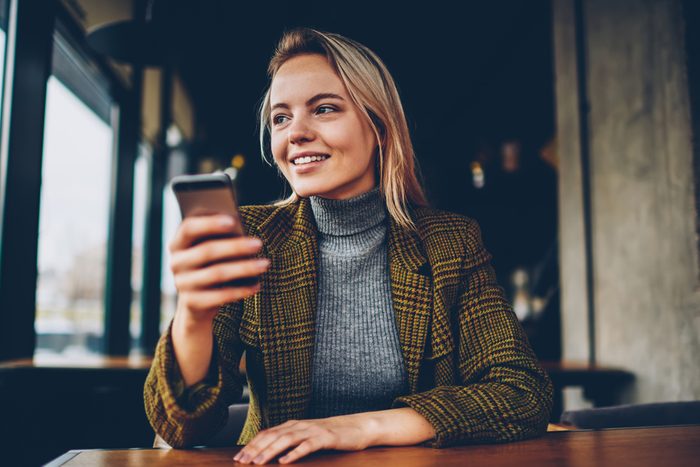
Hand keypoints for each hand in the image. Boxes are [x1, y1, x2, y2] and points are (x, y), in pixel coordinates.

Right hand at [169, 214, 269, 323]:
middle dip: (235, 246)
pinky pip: (220, 296)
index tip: (233, 221)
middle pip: (206, 251)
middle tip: (259, 244)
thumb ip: (222, 236)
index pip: (189, 228)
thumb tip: (241, 231)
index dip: (210, 224)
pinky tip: (257, 285)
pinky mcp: (192, 303)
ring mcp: (182, 284)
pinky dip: (241, 290)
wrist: (197, 302)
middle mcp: (176, 262)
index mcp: (178, 243)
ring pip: (216, 274)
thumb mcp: (212, 246)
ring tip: (265, 264)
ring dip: (244, 268)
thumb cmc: (211, 264)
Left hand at [233, 414, 375, 464]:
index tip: (239, 457)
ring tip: (258, 462)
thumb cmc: (330, 434)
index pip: (267, 433)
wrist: (357, 427)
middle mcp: (300, 425)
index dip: (252, 445)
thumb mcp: (306, 436)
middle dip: (255, 449)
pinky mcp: (325, 438)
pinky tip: (284, 462)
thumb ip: (290, 440)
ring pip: (286, 439)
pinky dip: (294, 453)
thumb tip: (269, 451)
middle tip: (242, 462)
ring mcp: (312, 430)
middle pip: (273, 436)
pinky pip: (307, 446)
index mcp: (293, 425)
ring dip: (270, 451)